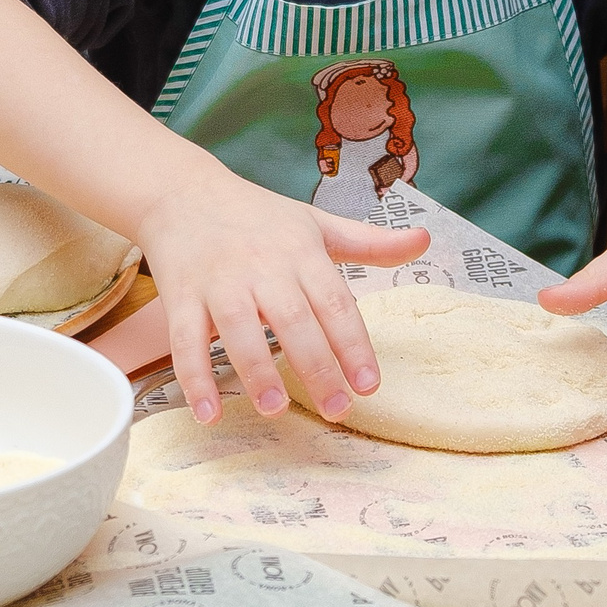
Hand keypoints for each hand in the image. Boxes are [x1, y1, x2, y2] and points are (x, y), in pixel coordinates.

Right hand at [135, 174, 429, 425]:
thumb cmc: (258, 216)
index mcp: (300, 252)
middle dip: (315, 366)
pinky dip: (195, 378)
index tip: (370, 385)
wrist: (183, 193)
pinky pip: (185, 340)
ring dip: (255, 371)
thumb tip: (425, 240)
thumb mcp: (316, 223)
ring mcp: (218, 283)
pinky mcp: (181, 296)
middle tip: (336, 409)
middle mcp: (261, 268)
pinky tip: (210, 413)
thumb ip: (369, 242)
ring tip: (275, 409)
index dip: (353, 344)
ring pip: (238, 329)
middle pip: (292, 319)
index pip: (334, 301)